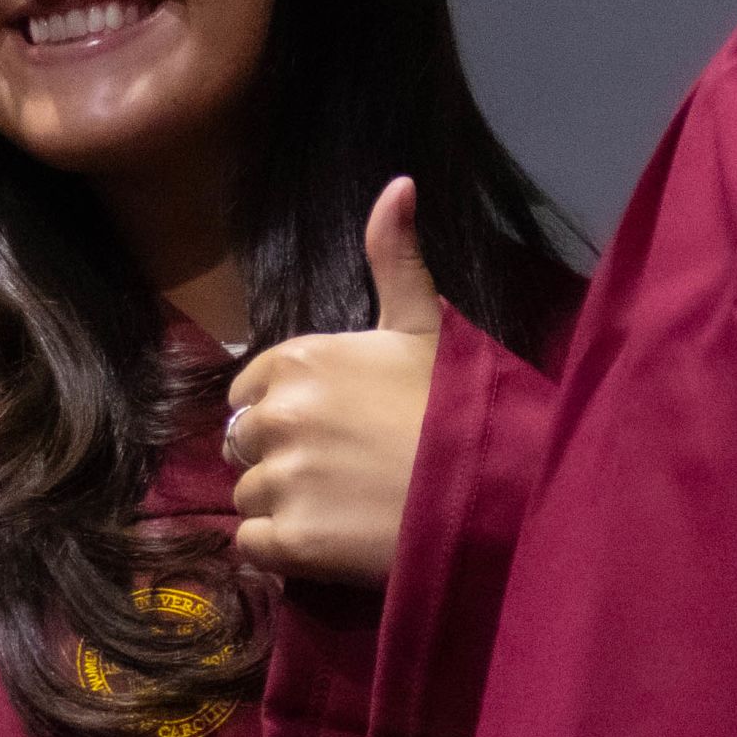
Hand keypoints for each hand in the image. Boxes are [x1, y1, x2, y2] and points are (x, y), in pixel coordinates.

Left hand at [228, 178, 443, 587]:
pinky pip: (250, 547)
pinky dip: (280, 551)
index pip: (249, 392)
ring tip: (343, 510)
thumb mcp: (426, 324)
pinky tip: (329, 542)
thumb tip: (398, 184)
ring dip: (282, 508)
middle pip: (243, 445)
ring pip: (246, 497)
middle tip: (342, 474)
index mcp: (297, 359)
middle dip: (280, 460)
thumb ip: (395, 258)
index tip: (333, 430)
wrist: (494, 492)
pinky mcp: (287, 540)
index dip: (286, 413)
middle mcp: (276, 414)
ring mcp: (280, 479)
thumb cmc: (458, 406)